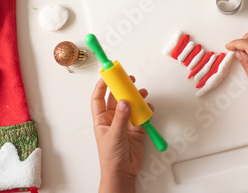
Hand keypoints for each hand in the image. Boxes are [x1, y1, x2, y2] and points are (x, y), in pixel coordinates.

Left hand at [91, 76, 151, 192]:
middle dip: (122, 87)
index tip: (107, 76)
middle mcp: (113, 118)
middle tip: (129, 79)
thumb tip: (124, 102)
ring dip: (136, 97)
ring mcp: (126, 122)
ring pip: (131, 104)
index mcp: (101, 119)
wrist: (123, 172)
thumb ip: (120, 119)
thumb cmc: (110, 158)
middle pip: (116, 97)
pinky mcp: (137, 127)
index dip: (102, 86)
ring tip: (142, 92)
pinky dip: (147, 109)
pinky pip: (142, 114)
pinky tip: (148, 108)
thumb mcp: (113, 136)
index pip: (99, 98)